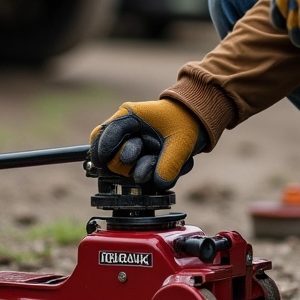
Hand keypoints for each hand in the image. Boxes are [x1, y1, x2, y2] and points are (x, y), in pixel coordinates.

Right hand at [89, 99, 207, 189]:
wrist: (196, 123)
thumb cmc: (186, 123)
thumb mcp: (181, 140)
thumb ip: (170, 162)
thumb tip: (158, 183)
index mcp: (130, 116)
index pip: (103, 133)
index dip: (102, 150)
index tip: (102, 163)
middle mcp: (127, 133)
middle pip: (110, 157)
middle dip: (126, 162)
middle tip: (142, 157)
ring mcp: (132, 147)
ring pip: (125, 169)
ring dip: (144, 169)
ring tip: (160, 158)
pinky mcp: (140, 161)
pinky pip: (140, 176)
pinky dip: (154, 174)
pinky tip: (166, 163)